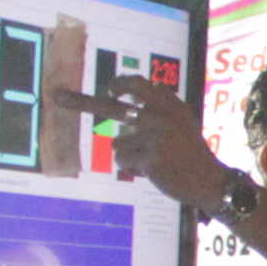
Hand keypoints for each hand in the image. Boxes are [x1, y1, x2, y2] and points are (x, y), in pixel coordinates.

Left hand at [55, 76, 229, 208]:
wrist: (209, 181)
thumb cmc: (192, 152)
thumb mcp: (183, 121)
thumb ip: (161, 106)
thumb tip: (136, 91)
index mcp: (171, 105)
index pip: (139, 85)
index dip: (121, 84)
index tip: (110, 87)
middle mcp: (162, 117)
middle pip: (113, 108)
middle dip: (81, 102)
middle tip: (57, 96)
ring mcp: (155, 138)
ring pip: (117, 143)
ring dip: (129, 154)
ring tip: (152, 160)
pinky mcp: (149, 159)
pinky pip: (123, 160)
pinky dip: (133, 167)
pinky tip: (152, 170)